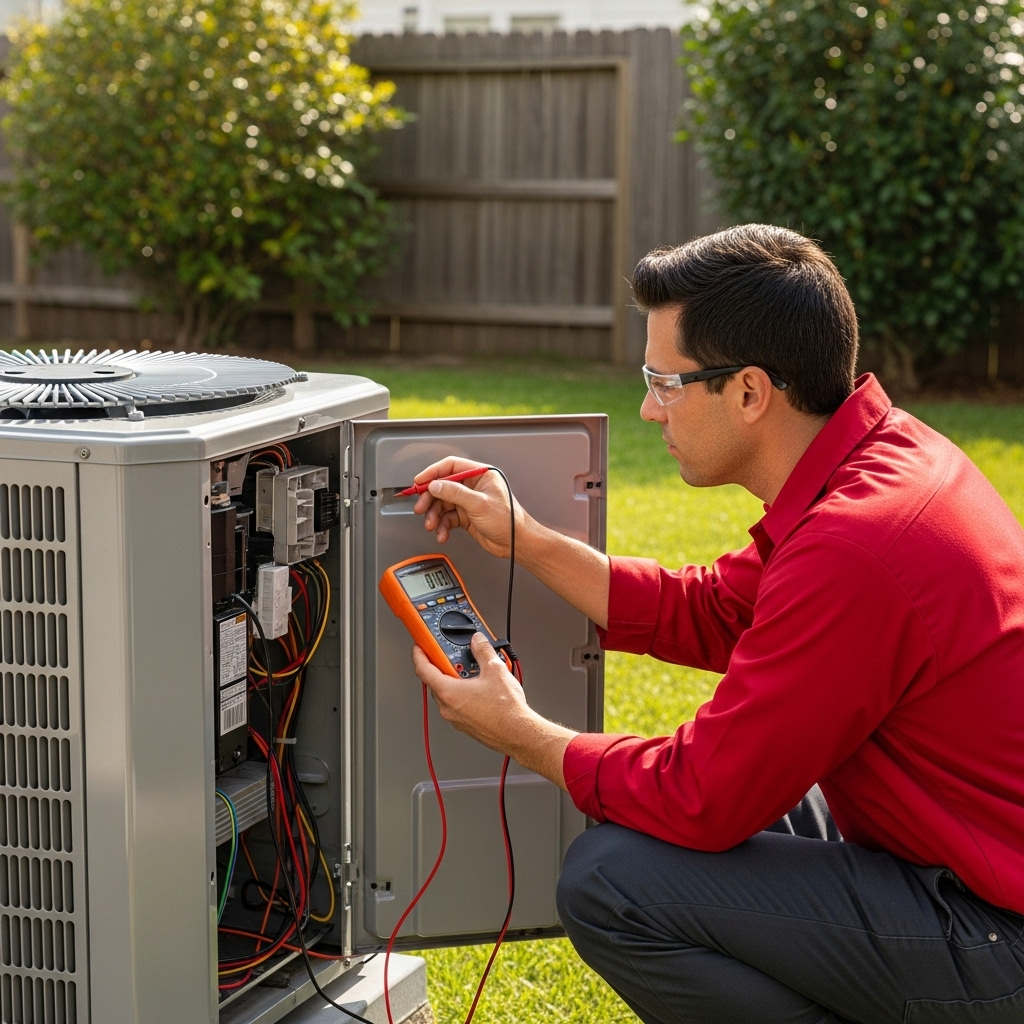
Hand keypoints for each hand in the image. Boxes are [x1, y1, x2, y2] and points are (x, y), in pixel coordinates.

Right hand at [411, 458, 524, 558]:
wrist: (515, 543)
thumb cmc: (508, 520)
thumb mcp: (479, 503)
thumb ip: (455, 493)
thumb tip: (436, 485)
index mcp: (480, 475)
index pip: (451, 466)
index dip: (433, 473)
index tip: (420, 482)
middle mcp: (473, 486)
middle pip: (443, 486)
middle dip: (430, 499)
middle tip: (421, 507)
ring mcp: (468, 502)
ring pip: (443, 504)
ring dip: (434, 516)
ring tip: (432, 525)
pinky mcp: (466, 516)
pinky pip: (447, 518)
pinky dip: (442, 527)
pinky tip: (442, 534)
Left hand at [411, 633, 575, 789]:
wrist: (519, 734)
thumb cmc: (506, 710)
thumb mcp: (495, 669)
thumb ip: (483, 651)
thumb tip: (478, 641)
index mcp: (448, 692)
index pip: (423, 670)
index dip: (419, 655)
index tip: (419, 647)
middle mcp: (448, 707)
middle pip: (436, 681)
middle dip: (444, 666)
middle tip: (456, 655)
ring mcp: (456, 718)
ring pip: (448, 694)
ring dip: (456, 680)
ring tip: (475, 671)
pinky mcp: (466, 725)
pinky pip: (458, 705)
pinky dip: (463, 693)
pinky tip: (481, 688)